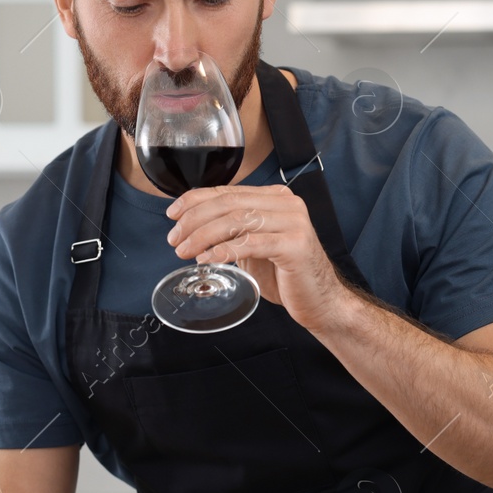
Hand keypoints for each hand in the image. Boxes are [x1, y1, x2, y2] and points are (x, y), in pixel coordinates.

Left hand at [165, 184, 348, 331]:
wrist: (320, 301)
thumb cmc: (285, 276)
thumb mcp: (253, 246)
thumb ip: (231, 230)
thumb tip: (190, 226)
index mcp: (276, 197)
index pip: (228, 191)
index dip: (195, 200)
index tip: (172, 214)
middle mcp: (287, 204)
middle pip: (229, 203)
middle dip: (195, 219)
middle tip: (174, 238)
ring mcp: (294, 222)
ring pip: (237, 220)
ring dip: (203, 235)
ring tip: (184, 251)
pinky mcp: (295, 245)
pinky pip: (251, 243)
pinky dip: (224, 250)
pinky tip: (206, 258)